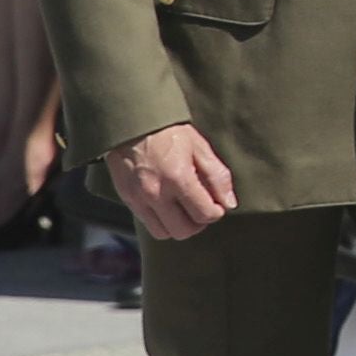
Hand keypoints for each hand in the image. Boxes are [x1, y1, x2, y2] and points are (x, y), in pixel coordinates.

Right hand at [105, 120, 238, 243]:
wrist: (132, 122)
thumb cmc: (169, 132)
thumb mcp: (200, 147)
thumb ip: (217, 176)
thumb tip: (228, 203)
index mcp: (178, 178)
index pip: (204, 215)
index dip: (215, 213)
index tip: (216, 205)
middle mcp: (156, 193)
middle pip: (183, 231)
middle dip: (197, 223)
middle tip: (200, 209)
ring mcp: (138, 199)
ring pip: (163, 233)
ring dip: (177, 226)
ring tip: (183, 209)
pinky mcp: (127, 199)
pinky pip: (147, 224)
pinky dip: (161, 220)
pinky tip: (167, 204)